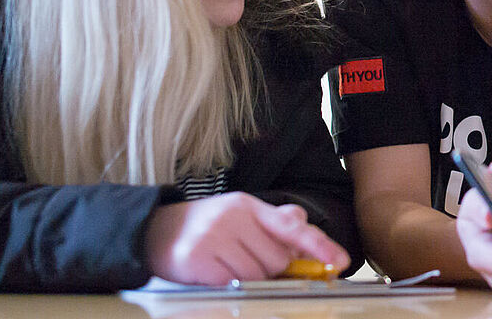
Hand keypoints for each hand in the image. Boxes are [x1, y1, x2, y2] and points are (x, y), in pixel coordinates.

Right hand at [144, 191, 350, 285]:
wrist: (152, 232)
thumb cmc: (204, 227)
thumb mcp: (238, 215)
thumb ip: (272, 221)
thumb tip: (300, 222)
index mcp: (247, 205)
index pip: (291, 226)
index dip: (319, 245)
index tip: (340, 261)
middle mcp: (232, 217)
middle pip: (277, 259)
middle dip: (270, 269)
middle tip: (247, 261)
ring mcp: (213, 238)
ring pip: (256, 275)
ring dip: (248, 279)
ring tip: (227, 265)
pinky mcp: (197, 260)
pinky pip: (231, 285)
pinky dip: (227, 286)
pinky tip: (213, 273)